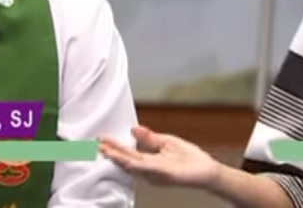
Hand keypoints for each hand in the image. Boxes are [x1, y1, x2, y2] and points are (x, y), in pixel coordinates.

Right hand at [99, 125, 221, 188]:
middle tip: (95, 144)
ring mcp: (155, 172)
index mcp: (149, 159)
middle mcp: (148, 168)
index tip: (101, 138)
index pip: (128, 152)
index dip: (114, 146)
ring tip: (104, 149)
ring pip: (132, 164)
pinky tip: (124, 160)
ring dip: (118, 157)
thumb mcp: (166, 142)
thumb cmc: (189, 158)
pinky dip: (134, 164)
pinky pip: (146, 168)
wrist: (206, 170)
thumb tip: (133, 128)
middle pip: (126, 159)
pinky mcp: (163, 174)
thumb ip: (149, 138)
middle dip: (111, 151)